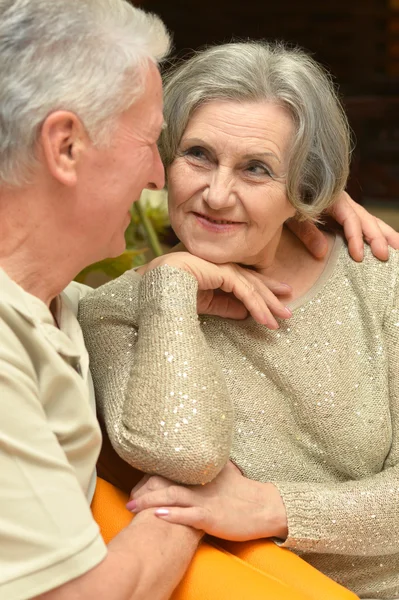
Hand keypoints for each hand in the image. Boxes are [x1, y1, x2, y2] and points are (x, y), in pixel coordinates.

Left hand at [127, 462, 287, 541]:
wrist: (264, 507)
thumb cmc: (244, 491)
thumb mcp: (226, 471)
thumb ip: (212, 464)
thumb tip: (206, 452)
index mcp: (201, 474)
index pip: (170, 472)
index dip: (151, 478)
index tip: (137, 485)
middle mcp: (200, 485)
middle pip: (166, 483)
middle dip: (144, 491)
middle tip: (129, 499)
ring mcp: (204, 501)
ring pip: (172, 497)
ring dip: (150, 502)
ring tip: (133, 507)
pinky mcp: (210, 517)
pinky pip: (187, 516)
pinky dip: (172, 515)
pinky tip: (157, 515)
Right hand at [138, 252, 291, 328]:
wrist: (154, 284)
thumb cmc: (172, 291)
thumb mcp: (204, 304)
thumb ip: (225, 306)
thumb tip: (245, 313)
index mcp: (215, 270)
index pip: (243, 280)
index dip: (261, 290)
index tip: (277, 299)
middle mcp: (221, 265)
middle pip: (252, 281)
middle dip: (271, 295)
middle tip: (287, 309)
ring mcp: (221, 265)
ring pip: (252, 286)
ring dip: (268, 304)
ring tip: (282, 319)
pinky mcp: (221, 271)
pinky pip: (244, 291)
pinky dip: (256, 306)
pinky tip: (266, 319)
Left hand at [287, 191, 398, 260]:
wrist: (284, 187)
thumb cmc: (287, 200)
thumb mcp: (293, 216)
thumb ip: (306, 232)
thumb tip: (322, 254)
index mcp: (333, 199)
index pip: (350, 220)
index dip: (355, 238)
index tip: (359, 257)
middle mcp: (344, 202)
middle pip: (366, 219)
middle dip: (377, 238)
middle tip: (384, 256)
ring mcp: (347, 208)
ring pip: (371, 220)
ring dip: (385, 234)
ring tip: (398, 250)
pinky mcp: (346, 214)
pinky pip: (365, 223)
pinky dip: (378, 232)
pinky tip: (389, 243)